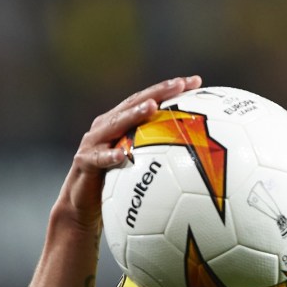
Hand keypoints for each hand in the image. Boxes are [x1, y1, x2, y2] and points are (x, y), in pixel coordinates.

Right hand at [59, 76, 202, 229]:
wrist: (83, 205)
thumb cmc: (118, 186)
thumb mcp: (143, 167)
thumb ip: (164, 157)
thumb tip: (203, 159)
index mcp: (123, 123)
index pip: (150, 100)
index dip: (171, 88)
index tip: (196, 81)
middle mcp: (108, 126)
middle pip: (135, 103)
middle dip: (158, 91)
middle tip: (180, 84)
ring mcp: (94, 141)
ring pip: (115, 124)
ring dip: (134, 114)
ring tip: (152, 107)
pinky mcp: (84, 162)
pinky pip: (98, 158)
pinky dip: (109, 156)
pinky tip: (122, 156)